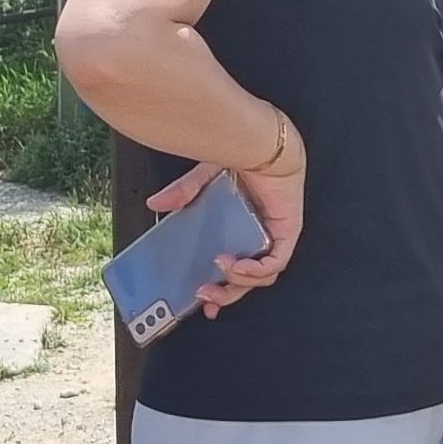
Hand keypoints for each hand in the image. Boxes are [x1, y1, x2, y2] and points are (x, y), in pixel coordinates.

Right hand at [151, 153, 298, 310]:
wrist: (265, 142)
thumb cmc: (244, 155)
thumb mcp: (205, 178)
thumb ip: (183, 193)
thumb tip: (155, 203)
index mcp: (241, 229)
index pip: (232, 269)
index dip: (219, 289)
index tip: (201, 301)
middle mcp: (259, 236)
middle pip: (246, 280)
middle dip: (225, 294)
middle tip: (205, 295)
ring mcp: (274, 236)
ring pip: (261, 277)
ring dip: (238, 282)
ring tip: (220, 271)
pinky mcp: (287, 232)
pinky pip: (275, 263)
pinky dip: (256, 270)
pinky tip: (237, 266)